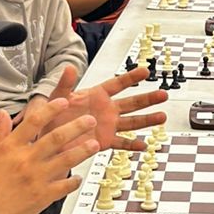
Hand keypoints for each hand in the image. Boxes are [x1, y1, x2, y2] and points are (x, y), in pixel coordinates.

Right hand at [0, 97, 100, 213]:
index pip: (34, 121)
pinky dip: (74, 181)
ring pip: (66, 160)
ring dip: (82, 151)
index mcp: (11, 148)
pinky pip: (65, 186)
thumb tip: (3, 114)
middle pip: (56, 138)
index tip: (64, 102)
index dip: (51, 109)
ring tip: (94, 144)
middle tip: (90, 120)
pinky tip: (79, 177)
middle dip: (77, 127)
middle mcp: (26, 160)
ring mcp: (37, 178)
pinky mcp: (43, 196)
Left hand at [48, 64, 166, 151]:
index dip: (131, 78)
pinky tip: (143, 146)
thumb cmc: (54, 115)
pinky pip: (121, 143)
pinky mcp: (105, 141)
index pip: (117, 84)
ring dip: (147, 120)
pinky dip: (132, 145)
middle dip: (148, 99)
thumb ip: (65, 84)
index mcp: (97, 95)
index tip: (145, 71)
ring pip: (132, 122)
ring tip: (162, 117)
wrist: (50, 138)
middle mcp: (107, 109)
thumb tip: (69, 67)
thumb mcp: (58, 97)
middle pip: (131, 103)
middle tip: (163, 94)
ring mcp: (108, 125)